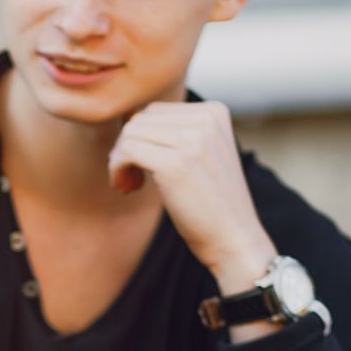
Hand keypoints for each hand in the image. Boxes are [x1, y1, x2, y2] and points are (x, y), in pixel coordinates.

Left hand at [107, 100, 274, 291]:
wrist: (234, 238)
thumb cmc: (211, 202)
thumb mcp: (202, 153)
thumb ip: (176, 132)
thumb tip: (128, 117)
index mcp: (215, 112)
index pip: (155, 111)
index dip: (140, 138)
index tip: (142, 167)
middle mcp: (207, 119)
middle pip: (140, 119)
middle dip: (127, 147)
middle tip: (132, 179)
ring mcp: (193, 140)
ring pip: (130, 133)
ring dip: (120, 160)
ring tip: (130, 185)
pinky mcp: (176, 163)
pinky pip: (126, 151)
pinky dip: (117, 169)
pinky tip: (128, 188)